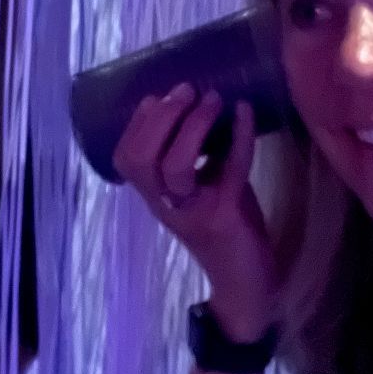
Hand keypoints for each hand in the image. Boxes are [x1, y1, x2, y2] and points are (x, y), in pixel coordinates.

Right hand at [111, 81, 280, 338]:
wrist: (246, 284)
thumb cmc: (224, 230)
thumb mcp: (201, 189)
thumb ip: (194, 158)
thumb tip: (201, 106)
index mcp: (154, 196)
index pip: (125, 158)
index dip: (138, 123)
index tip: (157, 94)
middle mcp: (165, 204)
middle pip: (141, 159)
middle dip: (161, 118)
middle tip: (186, 89)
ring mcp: (193, 211)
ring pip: (174, 167)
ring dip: (192, 126)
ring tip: (212, 98)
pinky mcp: (225, 215)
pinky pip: (230, 169)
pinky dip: (239, 135)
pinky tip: (246, 112)